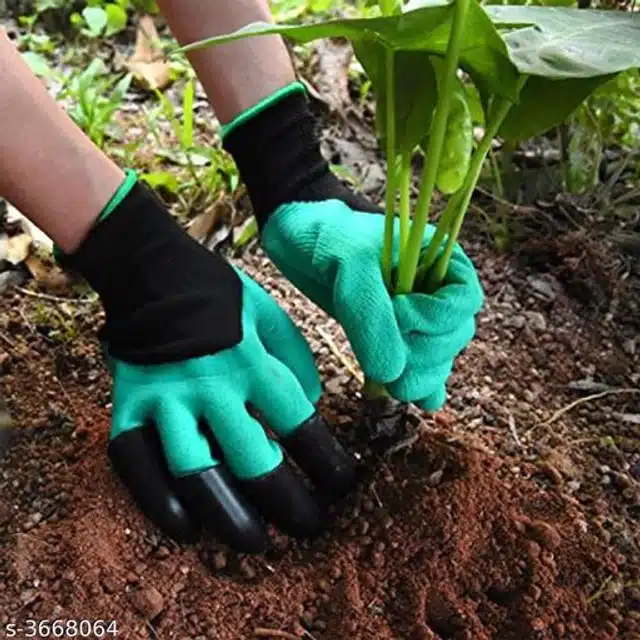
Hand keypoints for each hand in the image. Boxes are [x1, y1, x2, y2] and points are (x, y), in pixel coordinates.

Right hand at [61, 179, 355, 550]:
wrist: (153, 272)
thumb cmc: (221, 296)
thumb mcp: (271, 315)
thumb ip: (295, 361)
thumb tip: (308, 407)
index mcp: (253, 361)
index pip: (299, 423)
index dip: (326, 460)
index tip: (344, 485)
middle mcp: (212, 386)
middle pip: (254, 460)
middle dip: (289, 502)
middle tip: (312, 527)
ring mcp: (167, 399)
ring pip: (197, 472)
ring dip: (229, 516)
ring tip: (257, 543)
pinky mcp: (129, 406)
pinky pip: (136, 462)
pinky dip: (157, 501)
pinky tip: (185, 529)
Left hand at [224, 86, 483, 410]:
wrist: (297, 234)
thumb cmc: (326, 235)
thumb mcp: (350, 264)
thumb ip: (371, 314)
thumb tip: (392, 373)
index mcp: (438, 259)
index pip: (462, 302)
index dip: (436, 317)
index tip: (398, 310)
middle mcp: (432, 288)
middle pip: (453, 336)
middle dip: (427, 356)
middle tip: (391, 365)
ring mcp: (413, 313)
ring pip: (438, 355)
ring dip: (422, 376)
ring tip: (398, 390)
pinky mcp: (392, 333)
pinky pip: (418, 363)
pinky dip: (418, 382)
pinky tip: (414, 398)